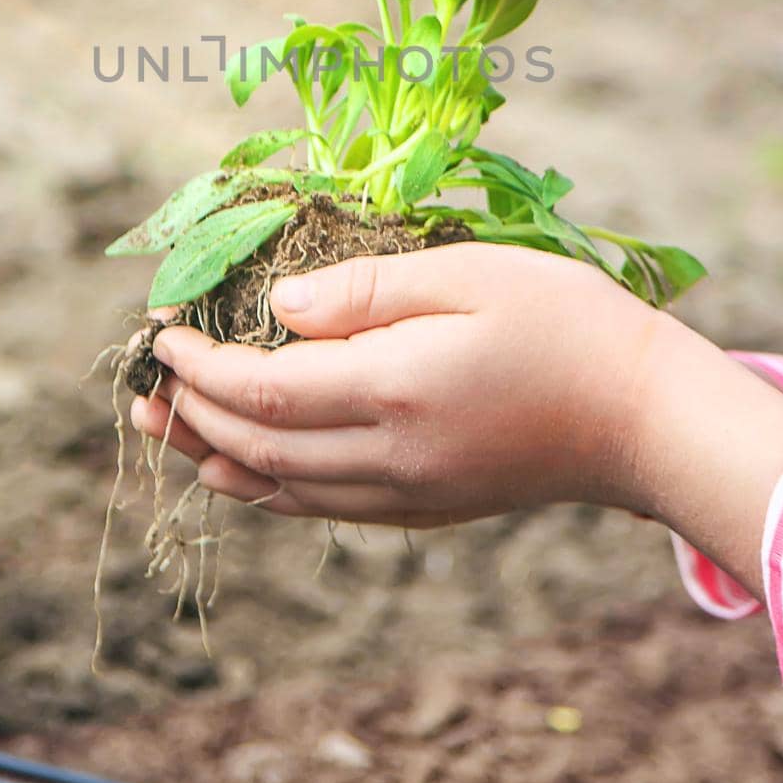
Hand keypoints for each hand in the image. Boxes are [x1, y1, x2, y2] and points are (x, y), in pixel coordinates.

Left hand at [130, 241, 661, 528]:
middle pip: (259, 445)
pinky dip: (270, 491)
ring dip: (216, 457)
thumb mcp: (467, 274)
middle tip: (141, 385)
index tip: (162, 334)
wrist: (641, 415)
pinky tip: (246, 473)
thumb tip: (282, 306)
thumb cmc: (563, 322)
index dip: (201, 367)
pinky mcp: (428, 508)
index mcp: (391, 387)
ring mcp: (408, 492)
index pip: (262, 388)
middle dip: (192, 413)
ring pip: (283, 488)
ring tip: (167, 431)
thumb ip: (367, 289)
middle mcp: (388, 455)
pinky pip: (325, 508)